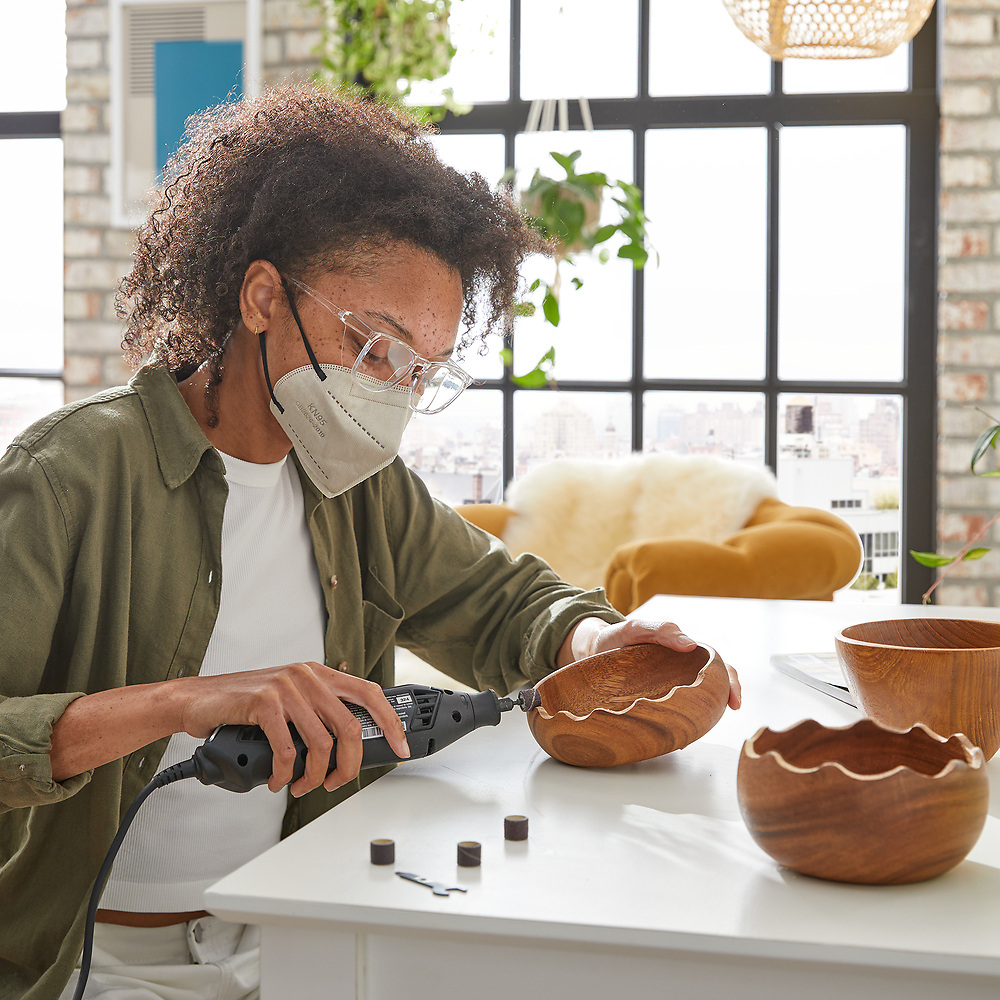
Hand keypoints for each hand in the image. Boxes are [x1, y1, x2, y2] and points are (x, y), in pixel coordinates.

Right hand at [179, 662, 410, 794]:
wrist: (199, 698)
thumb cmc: (245, 704)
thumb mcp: (291, 699)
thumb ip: (318, 711)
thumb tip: (349, 747)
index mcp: (320, 674)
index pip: (370, 693)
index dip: (390, 722)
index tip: (400, 747)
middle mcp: (307, 677)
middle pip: (350, 727)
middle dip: (349, 765)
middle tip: (336, 783)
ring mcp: (286, 688)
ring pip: (321, 744)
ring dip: (314, 776)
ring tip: (300, 786)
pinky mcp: (263, 704)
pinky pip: (287, 750)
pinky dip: (285, 773)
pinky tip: (278, 780)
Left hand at [558, 617, 740, 710]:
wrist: (594, 651)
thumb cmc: (618, 637)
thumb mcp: (636, 628)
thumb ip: (661, 630)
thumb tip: (690, 644)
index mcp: (682, 651)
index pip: (717, 664)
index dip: (730, 681)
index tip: (733, 699)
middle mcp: (681, 668)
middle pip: (716, 681)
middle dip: (728, 693)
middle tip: (732, 707)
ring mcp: (669, 683)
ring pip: (698, 697)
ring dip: (708, 709)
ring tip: (708, 723)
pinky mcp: (656, 696)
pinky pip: (676, 709)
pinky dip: (684, 720)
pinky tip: (683, 734)